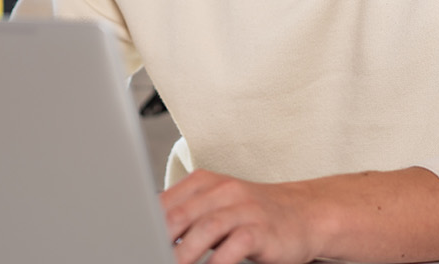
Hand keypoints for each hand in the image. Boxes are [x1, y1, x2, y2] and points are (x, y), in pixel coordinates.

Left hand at [160, 170, 326, 263]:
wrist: (305, 214)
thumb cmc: (253, 215)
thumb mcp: (216, 207)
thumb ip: (186, 216)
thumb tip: (149, 233)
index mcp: (204, 182)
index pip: (164, 202)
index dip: (144, 224)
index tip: (133, 242)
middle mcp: (223, 191)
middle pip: (179, 214)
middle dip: (158, 239)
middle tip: (145, 253)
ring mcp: (244, 208)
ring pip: (205, 229)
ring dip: (183, 253)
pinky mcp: (262, 229)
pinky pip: (235, 245)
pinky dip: (217, 262)